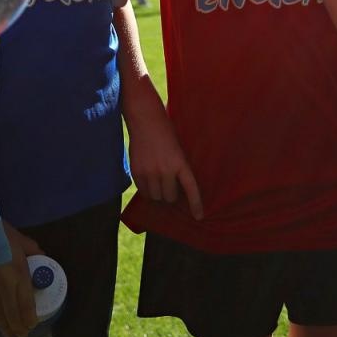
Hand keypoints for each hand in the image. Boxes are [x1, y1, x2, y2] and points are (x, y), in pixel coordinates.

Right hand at [0, 223, 41, 336]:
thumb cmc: (4, 235)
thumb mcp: (25, 242)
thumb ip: (35, 252)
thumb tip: (43, 259)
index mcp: (19, 273)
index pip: (25, 302)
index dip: (29, 317)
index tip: (32, 325)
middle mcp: (5, 284)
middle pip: (12, 311)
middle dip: (17, 326)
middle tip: (22, 336)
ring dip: (6, 325)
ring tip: (11, 335)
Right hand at [124, 80, 202, 218]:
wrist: (146, 120)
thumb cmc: (166, 133)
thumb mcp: (178, 150)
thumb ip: (178, 169)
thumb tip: (174, 193)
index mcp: (181, 163)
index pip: (191, 189)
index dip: (196, 204)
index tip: (199, 217)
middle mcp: (166, 170)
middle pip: (170, 197)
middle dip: (171, 195)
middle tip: (170, 186)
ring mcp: (150, 172)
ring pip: (156, 197)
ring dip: (158, 193)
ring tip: (158, 181)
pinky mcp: (137, 172)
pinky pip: (143, 192)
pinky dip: (146, 190)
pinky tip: (148, 178)